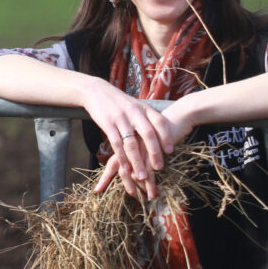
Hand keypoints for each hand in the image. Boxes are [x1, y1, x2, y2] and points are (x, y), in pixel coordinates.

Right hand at [81, 79, 174, 199]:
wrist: (97, 91)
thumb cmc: (120, 103)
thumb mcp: (137, 106)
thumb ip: (148, 119)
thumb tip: (165, 134)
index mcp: (144, 108)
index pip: (159, 122)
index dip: (166, 137)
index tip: (170, 151)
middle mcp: (134, 113)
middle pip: (148, 134)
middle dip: (154, 153)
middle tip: (159, 167)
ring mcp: (120, 119)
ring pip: (131, 143)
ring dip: (138, 161)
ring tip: (142, 176)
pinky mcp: (107, 124)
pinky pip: (116, 144)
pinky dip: (122, 158)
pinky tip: (126, 168)